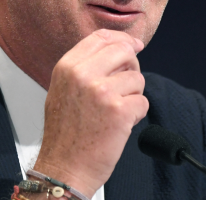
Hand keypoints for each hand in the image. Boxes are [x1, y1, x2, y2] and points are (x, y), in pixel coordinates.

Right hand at [32, 29, 148, 197]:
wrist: (64, 168)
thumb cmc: (65, 133)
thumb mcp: (64, 89)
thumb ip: (86, 66)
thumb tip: (121, 48)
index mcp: (67, 67)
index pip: (101, 37)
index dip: (123, 38)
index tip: (135, 45)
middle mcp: (83, 75)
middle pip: (124, 51)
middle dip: (132, 65)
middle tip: (127, 83)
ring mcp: (102, 92)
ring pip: (137, 79)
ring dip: (133, 96)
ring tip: (114, 112)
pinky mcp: (119, 112)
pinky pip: (142, 102)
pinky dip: (136, 114)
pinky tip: (119, 125)